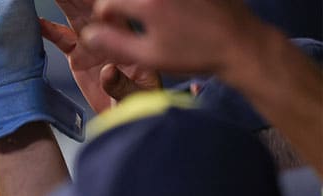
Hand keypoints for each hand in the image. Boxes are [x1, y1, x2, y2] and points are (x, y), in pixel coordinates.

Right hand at [39, 11, 159, 112]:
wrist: (132, 118)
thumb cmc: (142, 103)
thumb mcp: (138, 96)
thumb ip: (122, 85)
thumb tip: (107, 71)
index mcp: (127, 37)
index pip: (110, 7)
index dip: (97, 0)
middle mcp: (109, 35)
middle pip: (89, 5)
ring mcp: (93, 45)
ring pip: (75, 16)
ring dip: (63, 2)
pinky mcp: (79, 58)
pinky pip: (62, 39)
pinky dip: (49, 30)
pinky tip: (36, 22)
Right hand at [81, 0, 267, 77]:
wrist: (241, 42)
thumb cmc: (195, 53)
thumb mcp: (149, 56)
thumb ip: (114, 44)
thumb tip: (88, 34)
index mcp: (148, 3)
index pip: (107, 4)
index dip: (105, 19)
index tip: (112, 30)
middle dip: (122, 7)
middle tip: (129, 21)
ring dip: (141, 7)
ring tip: (154, 19)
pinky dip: (162, 6)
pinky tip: (175, 14)